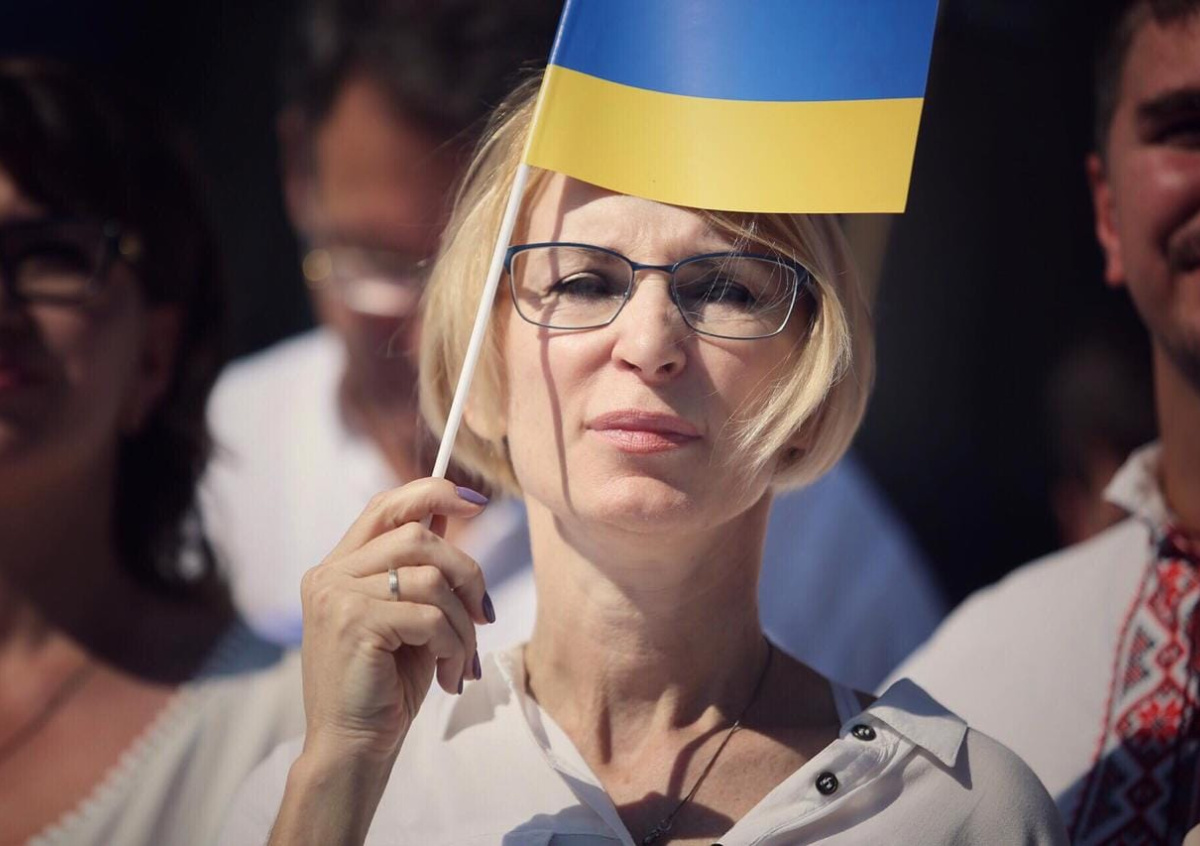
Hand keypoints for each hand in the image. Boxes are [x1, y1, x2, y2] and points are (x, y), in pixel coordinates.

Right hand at [297, 478, 491, 763]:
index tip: (475, 503)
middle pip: (418, 536)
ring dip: (462, 623)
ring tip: (463, 659)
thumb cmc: (386, 686)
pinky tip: (450, 675)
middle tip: (483, 617)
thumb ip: (420, 569)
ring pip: (430, 577)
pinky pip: (429, 615)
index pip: (385, 506)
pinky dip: (453, 645)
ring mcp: (337, 596)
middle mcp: (330, 574)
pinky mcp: (353, 622)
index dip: (432, 493)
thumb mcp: (408, 617)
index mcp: (338, 567)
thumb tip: (453, 512)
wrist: (354, 748)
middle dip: (466, 573)